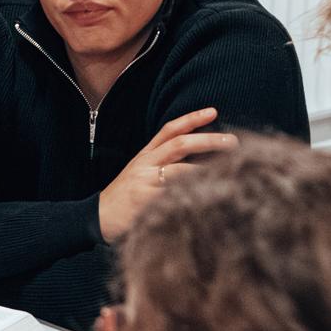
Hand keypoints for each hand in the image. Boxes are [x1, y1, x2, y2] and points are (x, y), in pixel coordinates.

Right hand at [96, 108, 236, 240]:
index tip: (213, 111)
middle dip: (208, 140)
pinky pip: (174, 195)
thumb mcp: (140, 173)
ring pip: (181, 170)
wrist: (98, 218)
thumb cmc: (124, 198)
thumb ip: (163, 164)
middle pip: (180, 144)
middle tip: (232, 141)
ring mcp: (144, 182)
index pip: (169, 130)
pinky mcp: (145, 201)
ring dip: (208, 169)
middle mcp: (145, 164)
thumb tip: (200, 160)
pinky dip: (193, 194)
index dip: (191, 118)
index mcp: (145, 155)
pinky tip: (211, 195)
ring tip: (230, 171)